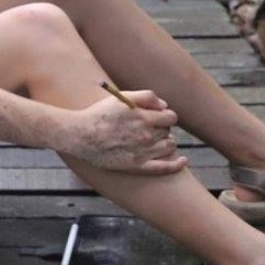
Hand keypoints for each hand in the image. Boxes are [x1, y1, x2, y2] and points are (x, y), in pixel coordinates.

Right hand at [63, 89, 185, 174]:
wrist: (80, 136)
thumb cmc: (100, 114)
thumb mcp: (122, 97)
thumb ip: (147, 97)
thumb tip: (164, 105)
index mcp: (144, 118)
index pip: (170, 116)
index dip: (165, 115)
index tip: (157, 116)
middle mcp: (146, 136)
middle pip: (168, 131)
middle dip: (162, 128)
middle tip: (149, 127)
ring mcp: (143, 152)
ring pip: (169, 146)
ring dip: (166, 142)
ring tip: (154, 140)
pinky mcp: (137, 166)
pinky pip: (164, 168)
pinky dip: (177, 164)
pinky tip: (183, 161)